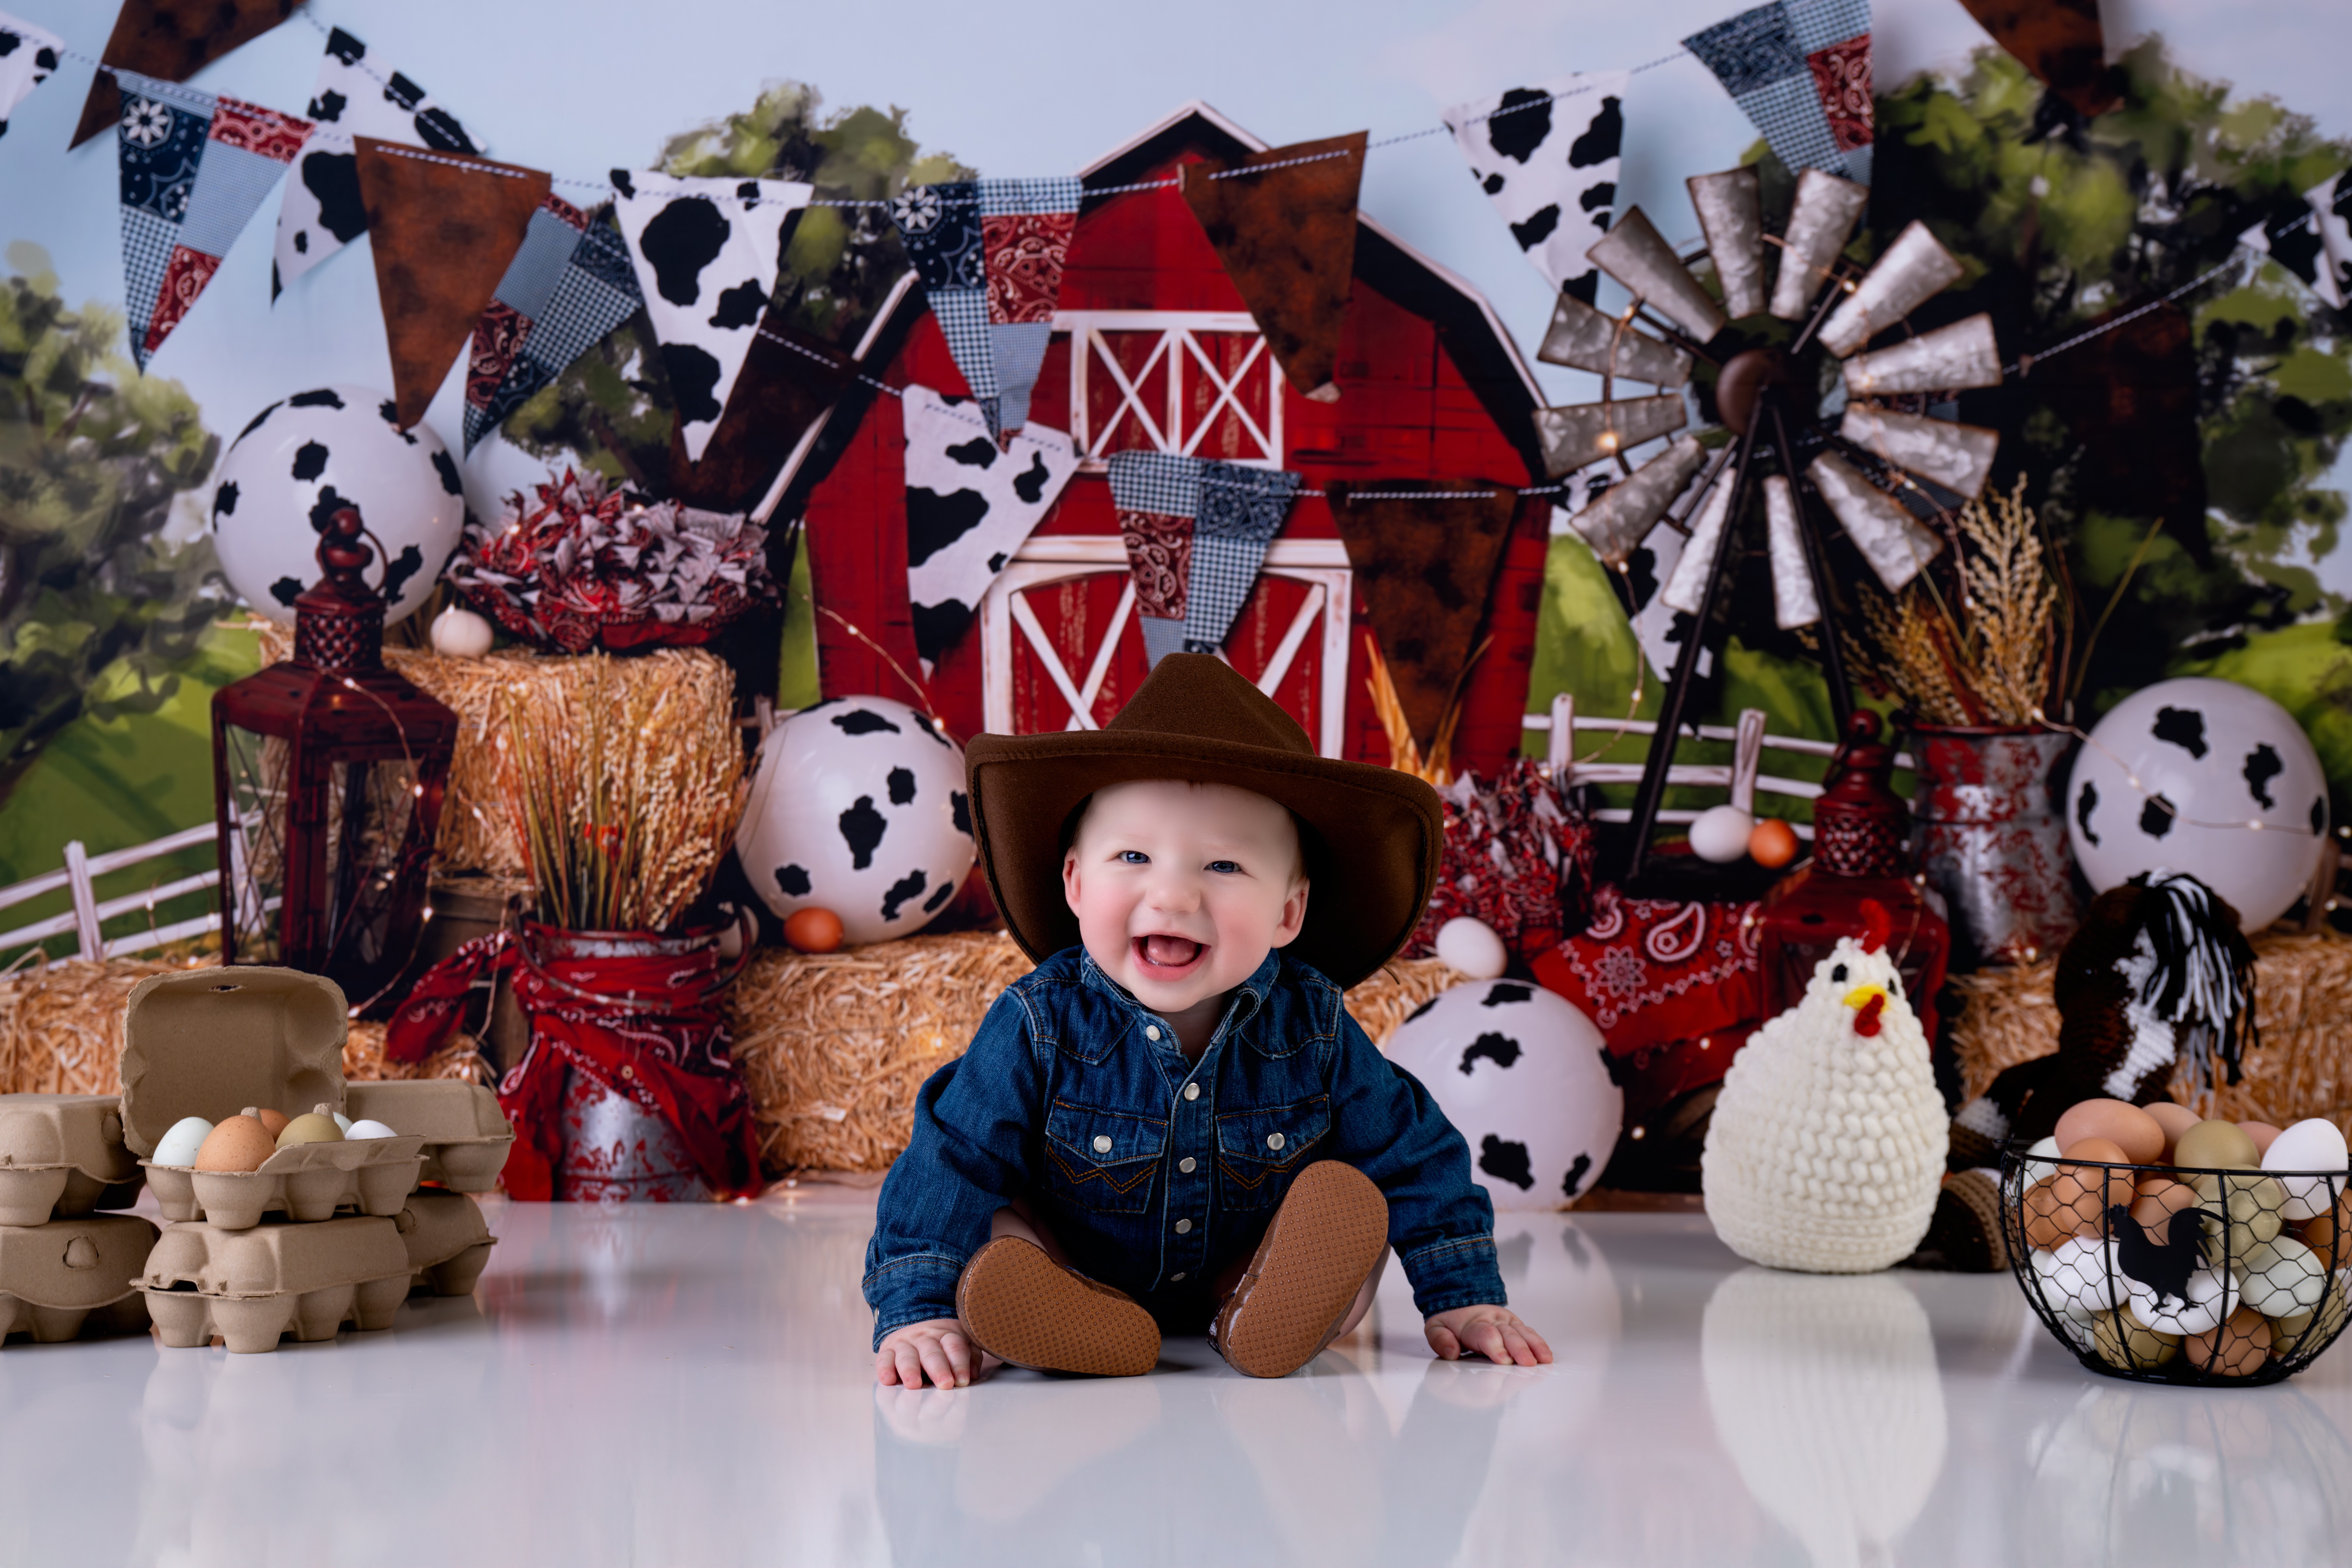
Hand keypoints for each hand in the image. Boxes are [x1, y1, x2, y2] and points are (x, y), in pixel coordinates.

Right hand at [875, 1318, 994, 1388]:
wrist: (915, 1324)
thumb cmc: (942, 1343)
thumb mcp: (962, 1343)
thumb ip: (970, 1357)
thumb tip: (972, 1375)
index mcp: (946, 1335)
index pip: (954, 1347)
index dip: (959, 1363)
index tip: (963, 1380)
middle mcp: (925, 1338)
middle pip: (932, 1352)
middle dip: (938, 1369)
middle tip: (945, 1383)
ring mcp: (905, 1343)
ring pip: (907, 1355)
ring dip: (910, 1370)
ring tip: (914, 1384)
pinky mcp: (888, 1350)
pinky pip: (884, 1358)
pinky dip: (885, 1369)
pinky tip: (888, 1380)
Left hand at [1424, 1304, 1551, 1366]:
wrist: (1461, 1300)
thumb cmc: (1450, 1322)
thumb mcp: (1436, 1327)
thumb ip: (1440, 1340)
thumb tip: (1451, 1352)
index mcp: (1472, 1324)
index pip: (1485, 1334)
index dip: (1495, 1346)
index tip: (1503, 1359)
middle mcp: (1493, 1321)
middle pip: (1508, 1335)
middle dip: (1518, 1349)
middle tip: (1527, 1362)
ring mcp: (1506, 1323)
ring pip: (1522, 1333)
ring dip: (1533, 1347)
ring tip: (1543, 1360)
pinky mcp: (1515, 1326)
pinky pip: (1529, 1334)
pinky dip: (1539, 1344)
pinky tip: (1546, 1355)